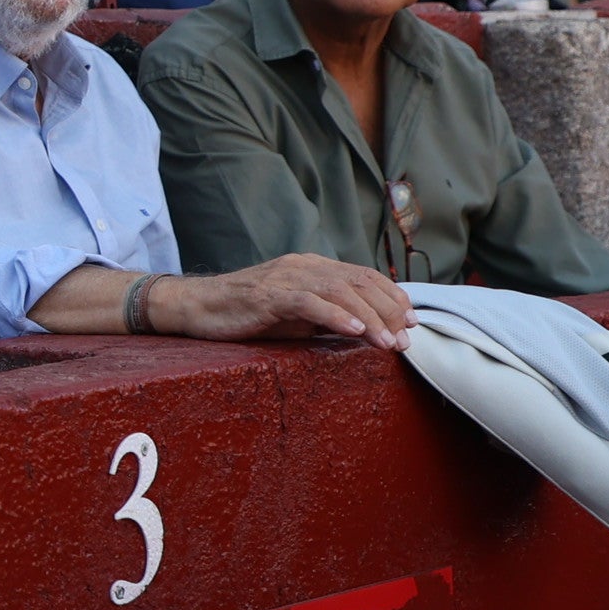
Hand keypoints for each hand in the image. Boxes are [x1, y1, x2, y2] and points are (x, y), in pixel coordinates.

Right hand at [151, 257, 415, 349]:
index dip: (391, 297)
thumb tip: (364, 331)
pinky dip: (336, 316)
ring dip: (370, 319)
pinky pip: (309, 302)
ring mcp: (286, 278)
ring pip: (340, 292)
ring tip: (388, 343)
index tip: (411, 322)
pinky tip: (355, 331)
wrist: (197, 307)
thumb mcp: (294, 316)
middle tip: (406, 340)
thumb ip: (326, 316)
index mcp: (312, 268)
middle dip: (388, 312)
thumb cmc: (245, 315)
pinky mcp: (268, 294)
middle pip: (358, 282)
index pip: (363, 275)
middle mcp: (303, 266)